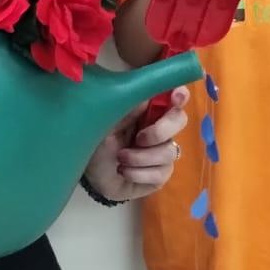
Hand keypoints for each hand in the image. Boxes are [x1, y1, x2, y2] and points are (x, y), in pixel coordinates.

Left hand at [82, 87, 190, 202]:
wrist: (88, 177)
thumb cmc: (96, 143)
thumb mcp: (105, 122)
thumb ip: (127, 108)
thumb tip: (146, 92)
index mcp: (147, 110)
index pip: (173, 95)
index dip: (180, 94)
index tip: (176, 98)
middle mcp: (159, 128)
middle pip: (180, 120)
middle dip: (160, 131)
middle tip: (139, 138)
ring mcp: (162, 152)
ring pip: (170, 151)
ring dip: (141, 157)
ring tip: (120, 159)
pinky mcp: (160, 175)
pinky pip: (161, 173)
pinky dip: (139, 173)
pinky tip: (124, 172)